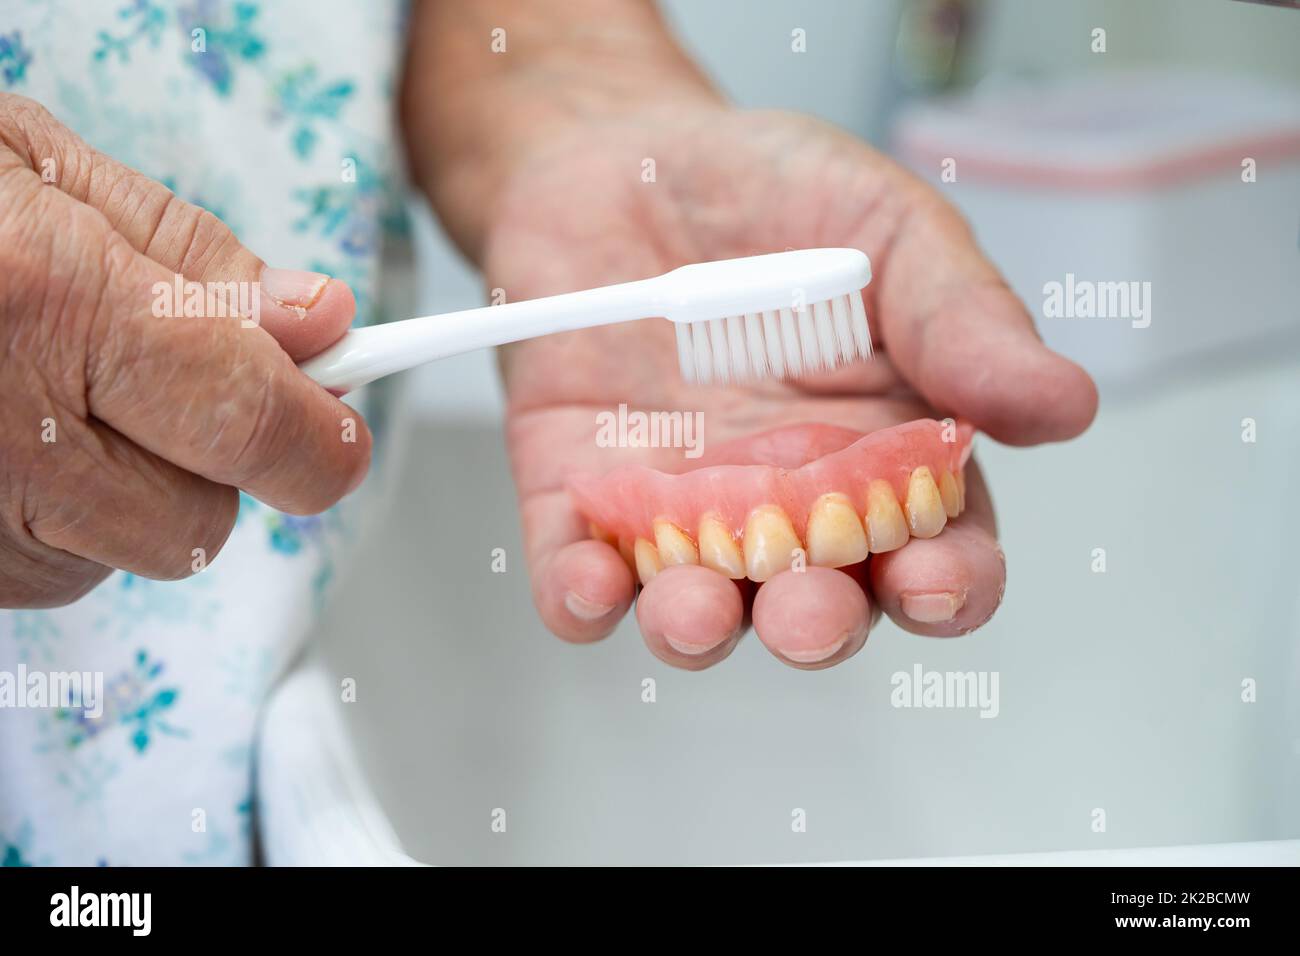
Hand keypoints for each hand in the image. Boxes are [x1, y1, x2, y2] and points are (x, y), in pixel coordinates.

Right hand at [0, 94, 369, 606]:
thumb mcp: (38, 169)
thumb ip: (193, 258)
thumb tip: (319, 325)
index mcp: (44, 306)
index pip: (251, 424)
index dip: (321, 439)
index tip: (340, 428)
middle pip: (198, 521)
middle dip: (217, 462)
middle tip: (173, 384)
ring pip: (120, 557)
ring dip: (130, 492)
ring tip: (56, 392)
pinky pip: (40, 573)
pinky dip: (55, 519)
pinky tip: (9, 437)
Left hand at [484, 105, 1096, 668]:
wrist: (627, 155)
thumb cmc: (772, 193)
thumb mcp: (889, 230)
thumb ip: (964, 320)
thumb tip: (1067, 403)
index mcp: (884, 453)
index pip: (936, 549)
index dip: (946, 584)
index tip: (935, 581)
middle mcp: (786, 501)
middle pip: (819, 601)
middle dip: (816, 623)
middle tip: (807, 613)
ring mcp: (680, 505)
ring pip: (700, 604)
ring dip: (697, 626)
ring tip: (693, 610)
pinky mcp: (580, 489)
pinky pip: (579, 566)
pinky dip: (579, 593)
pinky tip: (583, 584)